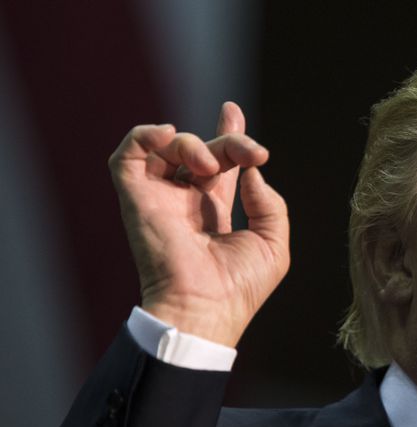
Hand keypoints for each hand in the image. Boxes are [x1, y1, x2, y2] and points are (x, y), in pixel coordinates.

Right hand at [109, 102, 289, 345]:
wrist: (205, 309)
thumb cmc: (240, 288)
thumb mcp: (273, 244)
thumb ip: (269, 204)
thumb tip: (251, 172)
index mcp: (213, 212)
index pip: (218, 164)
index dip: (227, 136)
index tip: (232, 111)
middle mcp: (184, 202)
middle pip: (203, 152)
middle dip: (230, 141)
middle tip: (252, 152)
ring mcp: (159, 199)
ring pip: (167, 148)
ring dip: (194, 144)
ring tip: (211, 168)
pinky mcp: (136, 199)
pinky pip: (127, 156)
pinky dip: (144, 135)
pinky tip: (168, 135)